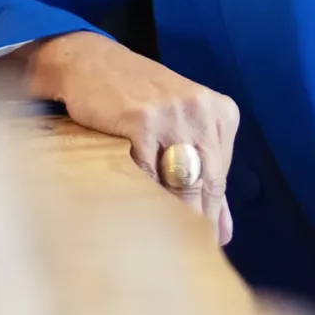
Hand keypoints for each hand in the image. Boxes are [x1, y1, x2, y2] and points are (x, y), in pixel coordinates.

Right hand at [28, 32, 238, 242]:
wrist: (91, 64)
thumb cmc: (137, 100)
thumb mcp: (181, 128)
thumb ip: (206, 176)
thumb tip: (224, 231)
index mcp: (222, 113)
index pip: (222, 178)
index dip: (211, 213)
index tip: (203, 241)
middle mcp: (203, 111)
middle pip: (206, 182)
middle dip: (195, 220)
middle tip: (182, 250)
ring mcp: (174, 114)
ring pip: (180, 182)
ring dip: (171, 214)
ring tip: (160, 239)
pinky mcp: (142, 120)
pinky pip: (147, 172)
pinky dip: (142, 195)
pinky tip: (135, 210)